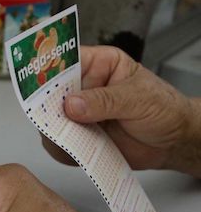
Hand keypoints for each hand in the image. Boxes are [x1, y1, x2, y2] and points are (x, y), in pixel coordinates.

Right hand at [42, 46, 200, 176]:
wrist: (174, 142)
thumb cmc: (165, 109)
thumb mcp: (139, 98)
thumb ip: (105, 100)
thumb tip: (72, 104)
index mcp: (97, 65)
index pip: (65, 60)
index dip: (47, 68)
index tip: (37, 80)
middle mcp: (83, 88)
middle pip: (50, 92)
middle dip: (47, 106)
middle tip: (51, 116)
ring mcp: (78, 114)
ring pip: (50, 121)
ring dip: (55, 131)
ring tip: (71, 138)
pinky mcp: (79, 137)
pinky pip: (60, 145)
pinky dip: (64, 150)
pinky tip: (78, 151)